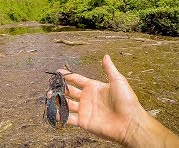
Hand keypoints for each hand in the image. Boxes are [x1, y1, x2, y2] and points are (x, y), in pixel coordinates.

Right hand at [58, 55, 178, 146]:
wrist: (130, 122)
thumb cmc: (127, 101)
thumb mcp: (118, 80)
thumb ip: (109, 69)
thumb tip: (106, 55)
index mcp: (94, 87)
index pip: (77, 79)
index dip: (68, 76)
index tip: (58, 71)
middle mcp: (87, 98)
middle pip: (69, 92)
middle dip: (59, 89)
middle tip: (49, 87)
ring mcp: (85, 110)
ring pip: (67, 104)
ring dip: (57, 101)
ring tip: (48, 97)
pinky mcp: (84, 121)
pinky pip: (69, 118)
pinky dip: (61, 116)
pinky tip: (53, 112)